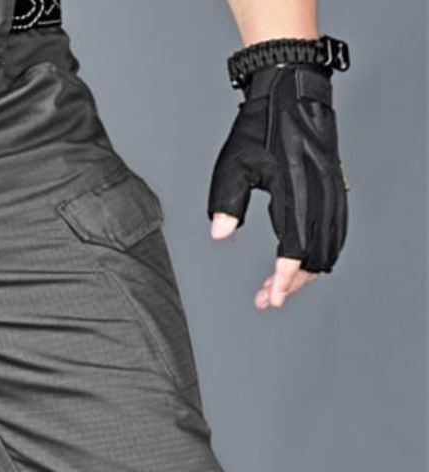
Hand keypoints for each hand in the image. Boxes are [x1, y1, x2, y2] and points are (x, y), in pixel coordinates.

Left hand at [209, 63, 347, 309]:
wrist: (291, 87)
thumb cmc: (261, 123)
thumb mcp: (233, 163)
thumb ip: (226, 202)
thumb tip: (220, 233)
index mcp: (296, 188)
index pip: (294, 247)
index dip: (284, 278)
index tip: (272, 298)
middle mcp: (320, 191)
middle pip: (315, 254)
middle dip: (292, 283)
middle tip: (267, 299)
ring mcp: (331, 187)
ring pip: (329, 244)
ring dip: (307, 271)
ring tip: (279, 287)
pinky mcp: (334, 183)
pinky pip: (336, 227)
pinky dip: (323, 251)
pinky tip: (305, 262)